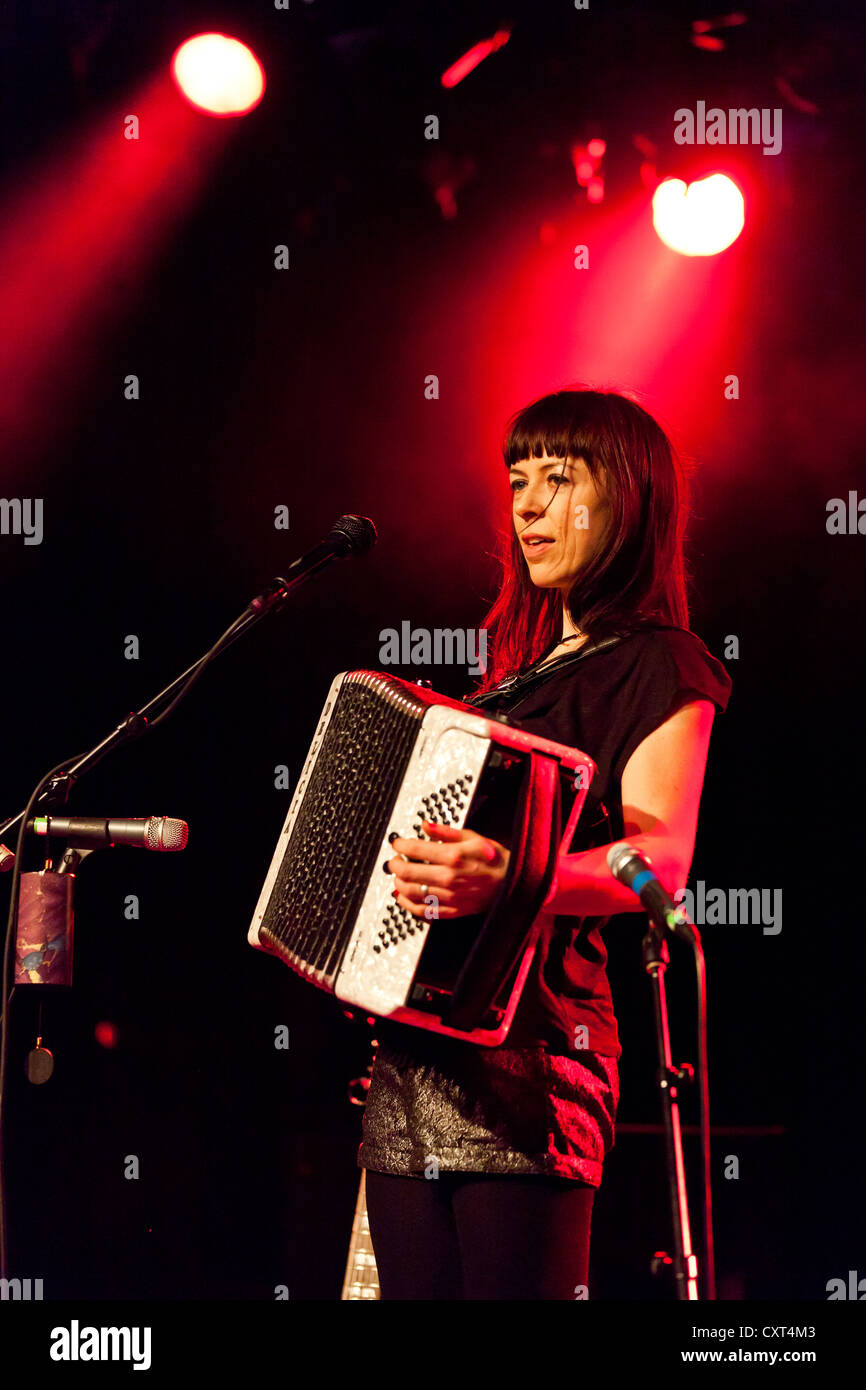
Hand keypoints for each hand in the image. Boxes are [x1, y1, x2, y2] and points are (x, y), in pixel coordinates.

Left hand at [386, 820, 510, 918]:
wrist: (513, 883)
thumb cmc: (495, 859)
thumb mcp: (473, 837)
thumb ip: (446, 831)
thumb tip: (426, 825)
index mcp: (453, 856)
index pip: (415, 849)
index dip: (400, 845)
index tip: (397, 843)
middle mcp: (448, 877)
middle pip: (408, 872)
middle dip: (395, 864)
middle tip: (393, 860)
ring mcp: (449, 896)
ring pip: (412, 892)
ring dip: (399, 883)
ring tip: (397, 877)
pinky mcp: (452, 911)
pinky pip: (423, 911)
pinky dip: (408, 905)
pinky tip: (403, 897)